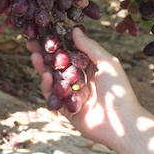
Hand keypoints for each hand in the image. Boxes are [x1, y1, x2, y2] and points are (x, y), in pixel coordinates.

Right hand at [28, 28, 142, 152]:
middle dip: (45, 55)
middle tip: (31, 44)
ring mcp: (74, 97)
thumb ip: (90, 47)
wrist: (123, 124)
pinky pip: (54, 97)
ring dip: (43, 68)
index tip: (46, 34)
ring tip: (35, 56)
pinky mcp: (68, 111)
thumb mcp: (107, 63)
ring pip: (54, 80)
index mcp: (93, 70)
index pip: (72, 53)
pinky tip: (46, 75)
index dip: (59, 44)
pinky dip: (48, 86)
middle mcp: (83, 82)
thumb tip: (75, 30)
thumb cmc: (120, 91)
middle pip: (60, 66)